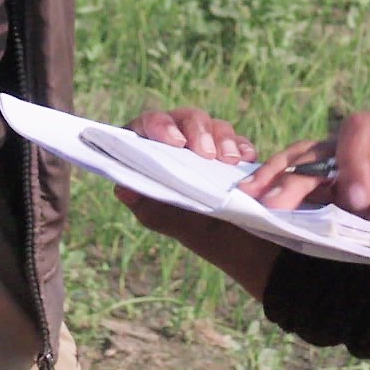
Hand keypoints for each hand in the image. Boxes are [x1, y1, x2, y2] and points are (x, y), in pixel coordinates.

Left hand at [117, 107, 278, 297]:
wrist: (244, 250)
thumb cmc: (203, 233)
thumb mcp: (176, 223)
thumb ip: (150, 206)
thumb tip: (122, 189)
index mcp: (153, 157)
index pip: (144, 127)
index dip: (156, 126)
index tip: (174, 141)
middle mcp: (178, 147)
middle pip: (182, 119)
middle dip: (197, 131)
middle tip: (207, 154)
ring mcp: (207, 147)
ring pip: (212, 125)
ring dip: (222, 138)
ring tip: (231, 160)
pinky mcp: (233, 153)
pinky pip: (237, 139)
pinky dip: (241, 145)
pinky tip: (246, 158)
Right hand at [243, 111, 369, 248]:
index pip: (360, 130)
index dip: (354, 160)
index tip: (359, 198)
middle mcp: (361, 146)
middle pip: (318, 147)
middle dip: (295, 173)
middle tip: (279, 204)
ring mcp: (341, 169)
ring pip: (299, 165)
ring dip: (274, 181)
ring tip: (250, 201)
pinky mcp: (330, 194)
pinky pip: (297, 188)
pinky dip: (274, 195)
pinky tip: (254, 212)